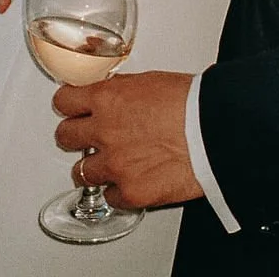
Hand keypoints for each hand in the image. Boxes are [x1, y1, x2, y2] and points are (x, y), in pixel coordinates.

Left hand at [53, 71, 201, 209]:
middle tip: (83, 136)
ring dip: (92, 167)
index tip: (71, 107)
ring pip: (81, 171)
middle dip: (73, 135)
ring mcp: (114, 165)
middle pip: (65, 136)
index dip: (69, 104)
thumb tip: (115, 96)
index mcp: (107, 99)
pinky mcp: (130, 193)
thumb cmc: (191, 103)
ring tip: (107, 163)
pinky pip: (109, 196)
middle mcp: (104, 132)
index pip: (65, 101)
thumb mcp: (149, 82)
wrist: (213, 132)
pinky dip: (118, 191)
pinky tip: (129, 181)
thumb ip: (123, 91)